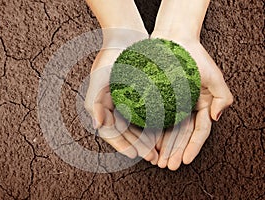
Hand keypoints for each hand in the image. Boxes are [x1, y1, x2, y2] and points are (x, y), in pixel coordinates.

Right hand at [84, 30, 158, 163]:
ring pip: (135, 127)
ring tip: (158, 149)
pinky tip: (161, 132)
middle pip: (124, 133)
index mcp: (100, 106)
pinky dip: (151, 125)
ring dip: (145, 139)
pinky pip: (143, 115)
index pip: (110, 132)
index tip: (136, 155)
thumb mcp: (99, 79)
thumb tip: (96, 126)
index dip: (122, 145)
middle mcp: (111, 106)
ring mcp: (123, 102)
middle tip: (152, 157)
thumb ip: (95, 103)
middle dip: (138, 146)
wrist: (124, 36)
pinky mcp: (135, 96)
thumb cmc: (110, 57)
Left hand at [151, 34, 233, 169]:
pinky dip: (155, 133)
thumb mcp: (214, 75)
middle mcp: (187, 107)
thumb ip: (221, 97)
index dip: (193, 147)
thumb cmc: (194, 55)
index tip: (185, 160)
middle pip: (183, 135)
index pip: (199, 131)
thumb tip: (216, 117)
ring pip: (170, 131)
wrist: (173, 39)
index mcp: (202, 104)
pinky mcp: (159, 100)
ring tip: (160, 161)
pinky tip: (151, 144)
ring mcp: (173, 105)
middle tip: (169, 166)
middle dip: (176, 152)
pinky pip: (157, 120)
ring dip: (166, 148)